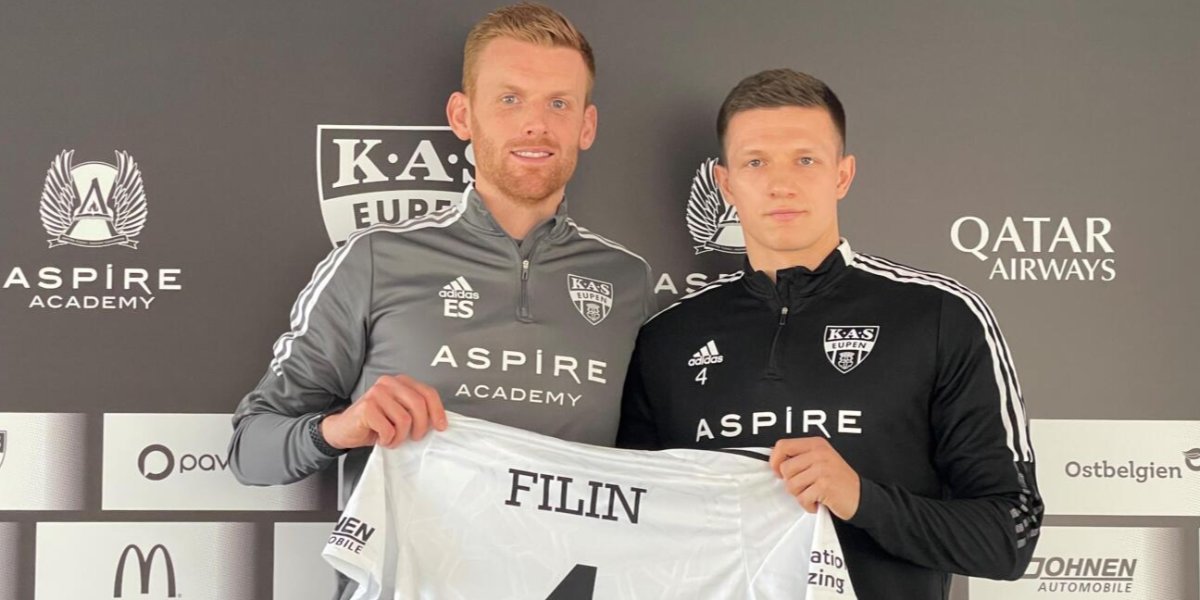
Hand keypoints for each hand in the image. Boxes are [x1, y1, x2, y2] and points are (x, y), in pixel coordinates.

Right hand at [321, 375, 446, 448]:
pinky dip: (388, 440)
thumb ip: (415, 410)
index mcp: (400, 381)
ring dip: (400, 436)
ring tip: (392, 438)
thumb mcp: (399, 413)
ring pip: (404, 420)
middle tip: (415, 438)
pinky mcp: (366, 407)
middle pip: (419, 405)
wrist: (343, 430)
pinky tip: (381, 439)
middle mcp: (388, 383)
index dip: (438, 411)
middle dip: (421, 426)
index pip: (427, 393)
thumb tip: (440, 422)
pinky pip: (389, 430)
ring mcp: (376, 393)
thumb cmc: (375, 423)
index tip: (441, 427)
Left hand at [769, 436, 860, 519]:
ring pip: (791, 485)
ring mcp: (822, 469)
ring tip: (814, 493)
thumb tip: (774, 460)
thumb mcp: (820, 460)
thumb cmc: (838, 480)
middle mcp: (819, 454)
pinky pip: (802, 498)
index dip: (775, 461)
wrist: (861, 497)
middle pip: (785, 469)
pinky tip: (819, 501)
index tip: (778, 472)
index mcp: (816, 444)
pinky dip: (808, 505)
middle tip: (806, 486)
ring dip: (801, 495)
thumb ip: (800, 457)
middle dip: (791, 483)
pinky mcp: (824, 486)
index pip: (783, 445)